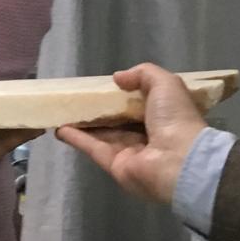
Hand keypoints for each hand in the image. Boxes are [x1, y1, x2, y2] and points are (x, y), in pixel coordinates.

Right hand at [56, 64, 205, 205]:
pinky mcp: (114, 166)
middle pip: (118, 122)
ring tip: (63, 112)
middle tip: (79, 99)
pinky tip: (60, 128)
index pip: (139, 106)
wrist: (179, 160)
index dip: (123, 96)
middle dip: (101, 112)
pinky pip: (94, 148)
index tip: (105, 87)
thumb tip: (117, 78)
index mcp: (163, 117)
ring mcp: (130, 153)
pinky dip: (77, 138)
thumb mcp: (165, 83)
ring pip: (103, 135)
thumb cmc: (175, 118)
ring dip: (84, 125)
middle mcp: (146, 136)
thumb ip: (142, 74)